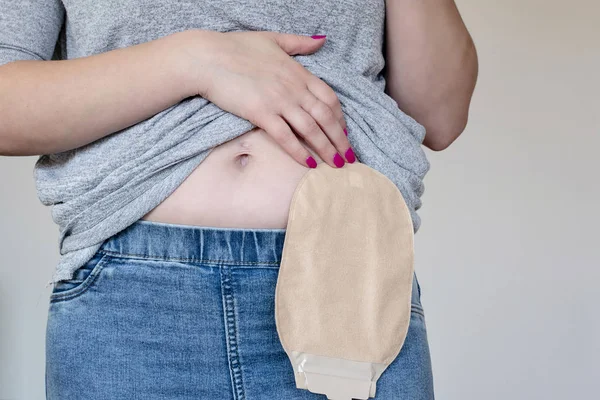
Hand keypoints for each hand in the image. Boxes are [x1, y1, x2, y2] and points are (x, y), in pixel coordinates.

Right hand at [177, 29, 354, 167]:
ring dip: (327, 149)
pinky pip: (286, 137)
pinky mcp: (261, 114)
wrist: (207, 57)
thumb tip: (322, 39)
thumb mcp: (273, 39)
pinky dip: (299, 151)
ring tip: (336, 165)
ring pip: (311, 129)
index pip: (329, 98)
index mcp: (298, 72)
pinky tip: (309, 164)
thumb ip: (300, 43)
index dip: (340, 117)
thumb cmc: (236, 47)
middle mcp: (293, 88)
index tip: (344, 132)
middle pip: (325, 117)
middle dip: (340, 139)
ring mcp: (278, 101)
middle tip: (349, 157)